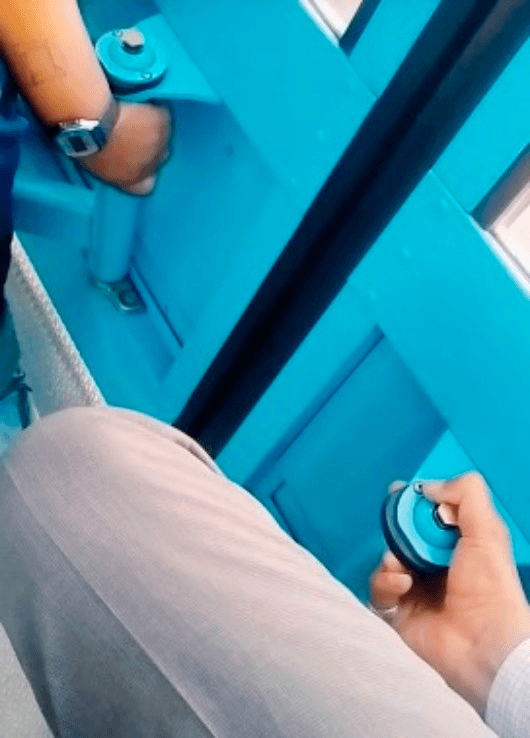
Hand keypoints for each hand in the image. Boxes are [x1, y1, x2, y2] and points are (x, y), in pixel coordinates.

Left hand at [79, 101, 171, 195]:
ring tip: (135, 115)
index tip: (133, 161)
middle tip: (132, 133)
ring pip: (161, 136)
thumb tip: (116, 163)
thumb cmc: (86, 146)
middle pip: (157, 158)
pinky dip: (153, 110)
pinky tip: (140, 103)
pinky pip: (161, 115)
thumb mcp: (97, 167)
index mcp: (134, 181)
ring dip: (151, 129)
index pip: (146, 186)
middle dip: (148, 148)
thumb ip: (113, 170)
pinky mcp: (162, 121)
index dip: (141, 174)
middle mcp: (152, 166)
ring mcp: (160, 143)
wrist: (92, 121)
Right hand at [370, 473, 529, 717]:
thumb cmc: (491, 589)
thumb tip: (428, 487)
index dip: (414, 504)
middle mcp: (436, 567)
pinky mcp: (399, 613)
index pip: (429, 517)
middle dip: (397, 529)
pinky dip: (386, 582)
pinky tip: (402, 585)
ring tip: (400, 563)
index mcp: (460, 547)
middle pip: (403, 536)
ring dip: (389, 557)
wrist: (483, 643)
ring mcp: (416, 590)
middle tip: (397, 528)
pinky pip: (378, 590)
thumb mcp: (487, 530)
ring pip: (386, 560)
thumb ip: (464, 493)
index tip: (400, 491)